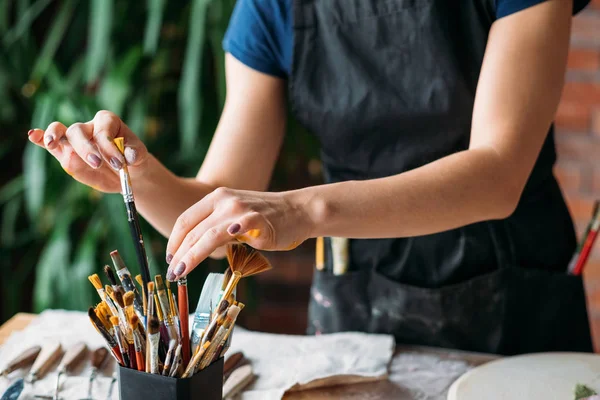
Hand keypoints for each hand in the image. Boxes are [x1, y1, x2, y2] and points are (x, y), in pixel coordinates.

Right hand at [27, 110, 148, 192]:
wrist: (127, 173)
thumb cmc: (133, 160)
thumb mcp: (140, 156)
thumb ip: (136, 153)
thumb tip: (129, 156)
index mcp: (108, 121)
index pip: (103, 131)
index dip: (110, 148)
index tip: (120, 164)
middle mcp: (89, 126)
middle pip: (78, 131)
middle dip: (86, 147)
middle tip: (97, 163)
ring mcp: (75, 139)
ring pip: (62, 133)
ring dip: (56, 137)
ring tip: (54, 144)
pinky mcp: (66, 153)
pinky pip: (50, 143)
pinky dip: (41, 138)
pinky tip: (33, 135)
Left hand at [165, 187, 311, 280]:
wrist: (298, 210)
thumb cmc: (265, 218)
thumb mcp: (233, 217)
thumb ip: (214, 226)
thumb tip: (190, 249)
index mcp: (216, 198)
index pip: (186, 220)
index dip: (174, 242)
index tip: (169, 259)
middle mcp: (226, 201)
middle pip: (194, 231)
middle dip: (180, 254)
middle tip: (172, 274)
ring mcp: (242, 209)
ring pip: (210, 234)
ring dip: (192, 255)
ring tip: (182, 271)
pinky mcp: (260, 220)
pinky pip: (243, 225)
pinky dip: (232, 231)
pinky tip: (223, 243)